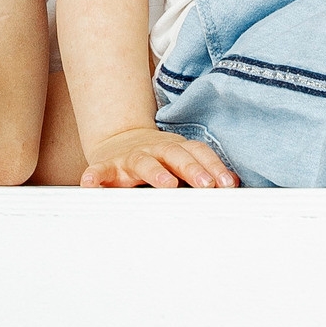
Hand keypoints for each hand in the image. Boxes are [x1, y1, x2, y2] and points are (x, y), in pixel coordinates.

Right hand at [81, 126, 238, 188]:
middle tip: (206, 184)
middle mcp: (154, 150)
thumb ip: (204, 170)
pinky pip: (99, 171)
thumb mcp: (180, 159)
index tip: (226, 183)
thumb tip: (234, 183)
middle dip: (192, 169)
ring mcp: (130, 158)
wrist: (120, 141)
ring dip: (155, 172)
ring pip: (143, 162)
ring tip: (166, 184)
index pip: (197, 153)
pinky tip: (90, 184)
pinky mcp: (107, 167)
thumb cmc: (158, 158)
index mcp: (175, 148)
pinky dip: (94, 177)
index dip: (213, 166)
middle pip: (175, 155)